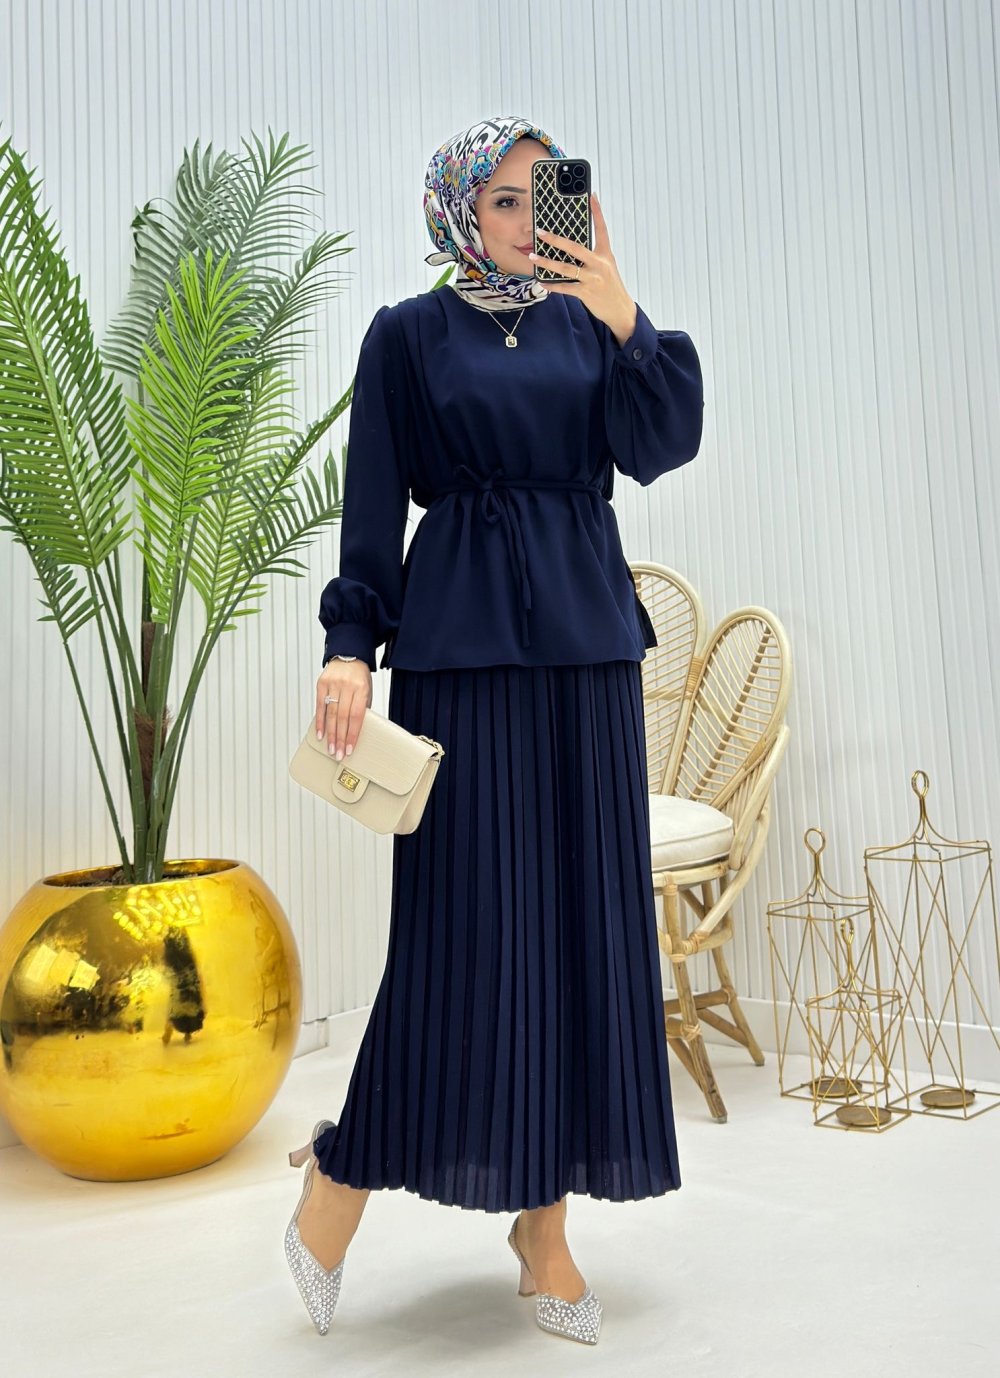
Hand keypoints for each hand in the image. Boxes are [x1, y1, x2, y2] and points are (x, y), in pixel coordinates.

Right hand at [316, 660, 371, 760]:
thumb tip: (357, 730)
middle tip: (339, 754)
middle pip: (342, 718)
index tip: (350, 748)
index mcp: (361, 688)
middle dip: (340, 738)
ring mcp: (333, 684)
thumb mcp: (367, 690)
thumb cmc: (359, 675)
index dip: (353, 734)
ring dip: (330, 734)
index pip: (356, 716)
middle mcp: (347, 686)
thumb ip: (362, 708)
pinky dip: (319, 722)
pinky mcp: (321, 684)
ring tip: (331, 748)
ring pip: (330, 714)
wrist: (348, 654)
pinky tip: (320, 734)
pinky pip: (319, 706)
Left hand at [529, 193, 637, 345]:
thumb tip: (574, 246)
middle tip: (540, 232)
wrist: (619, 309)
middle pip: (575, 248)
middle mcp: (599, 264)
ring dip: (547, 262)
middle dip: (556, 239)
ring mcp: (592, 278)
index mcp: (605, 254)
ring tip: (533, 257)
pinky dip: (552, 285)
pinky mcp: (586, 292)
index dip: (597, 212)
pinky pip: (565, 287)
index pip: (601, 229)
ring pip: (565, 268)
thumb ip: (593, 255)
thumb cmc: (610, 286)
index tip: (591, 196)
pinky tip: (542, 281)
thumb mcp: (607, 266)